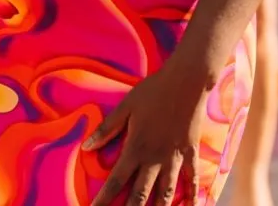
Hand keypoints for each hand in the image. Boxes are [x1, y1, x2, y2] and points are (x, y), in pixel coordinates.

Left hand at [84, 57, 208, 205]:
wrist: (187, 82)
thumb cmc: (153, 91)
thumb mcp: (126, 107)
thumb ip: (107, 129)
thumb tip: (86, 147)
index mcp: (136, 147)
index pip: (116, 180)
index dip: (105, 198)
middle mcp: (155, 158)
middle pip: (141, 194)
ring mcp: (175, 158)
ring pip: (166, 193)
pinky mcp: (191, 153)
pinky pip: (192, 179)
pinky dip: (191, 196)